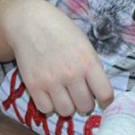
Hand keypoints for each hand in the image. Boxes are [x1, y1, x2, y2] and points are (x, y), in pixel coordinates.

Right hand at [1, 0, 112, 116]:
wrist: (29, 23)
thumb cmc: (60, 31)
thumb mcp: (84, 44)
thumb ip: (92, 67)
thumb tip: (98, 93)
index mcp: (88, 61)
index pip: (105, 94)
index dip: (106, 101)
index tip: (102, 100)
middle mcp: (71, 73)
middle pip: (85, 106)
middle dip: (84, 102)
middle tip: (79, 94)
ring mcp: (51, 81)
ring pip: (66, 111)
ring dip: (67, 106)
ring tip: (63, 94)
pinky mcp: (33, 86)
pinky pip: (46, 109)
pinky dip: (49, 105)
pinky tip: (49, 94)